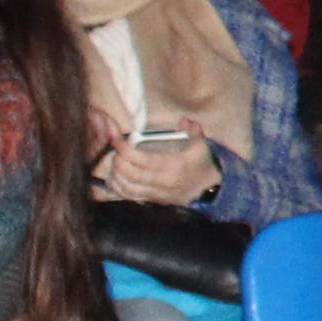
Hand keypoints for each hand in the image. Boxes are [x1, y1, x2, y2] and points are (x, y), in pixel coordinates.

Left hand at [92, 129, 218, 205]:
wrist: (208, 190)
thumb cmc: (201, 165)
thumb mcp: (201, 146)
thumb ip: (193, 131)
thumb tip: (184, 121)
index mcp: (173, 166)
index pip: (143, 160)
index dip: (125, 150)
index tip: (116, 139)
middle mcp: (162, 181)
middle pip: (131, 174)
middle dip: (118, 161)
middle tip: (115, 149)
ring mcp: (156, 193)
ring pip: (127, 187)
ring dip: (115, 174)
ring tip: (114, 161)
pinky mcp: (151, 199)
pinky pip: (129, 196)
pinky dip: (117, 187)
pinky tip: (114, 177)